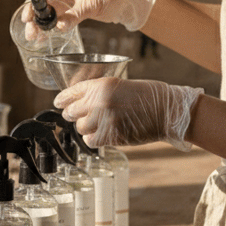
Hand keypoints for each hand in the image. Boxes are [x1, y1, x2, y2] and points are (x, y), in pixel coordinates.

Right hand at [20, 0, 155, 34]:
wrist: (128, 1)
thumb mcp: (92, 6)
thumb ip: (74, 16)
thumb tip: (59, 27)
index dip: (32, 5)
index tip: (26, 18)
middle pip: (43, 4)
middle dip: (34, 18)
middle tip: (29, 33)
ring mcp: (68, 1)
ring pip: (48, 13)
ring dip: (40, 25)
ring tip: (34, 38)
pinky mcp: (73, 10)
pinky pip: (57, 19)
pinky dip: (51, 27)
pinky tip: (45, 37)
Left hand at [54, 77, 203, 150]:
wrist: (167, 111)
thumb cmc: (148, 96)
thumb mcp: (120, 85)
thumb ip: (100, 92)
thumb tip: (81, 102)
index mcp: (101, 85)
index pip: (71, 93)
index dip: (62, 100)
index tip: (58, 103)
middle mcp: (99, 101)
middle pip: (71, 112)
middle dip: (72, 115)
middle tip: (75, 116)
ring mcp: (104, 119)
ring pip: (80, 128)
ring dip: (85, 128)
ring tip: (96, 125)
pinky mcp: (111, 135)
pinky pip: (90, 140)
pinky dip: (93, 139)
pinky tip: (101, 135)